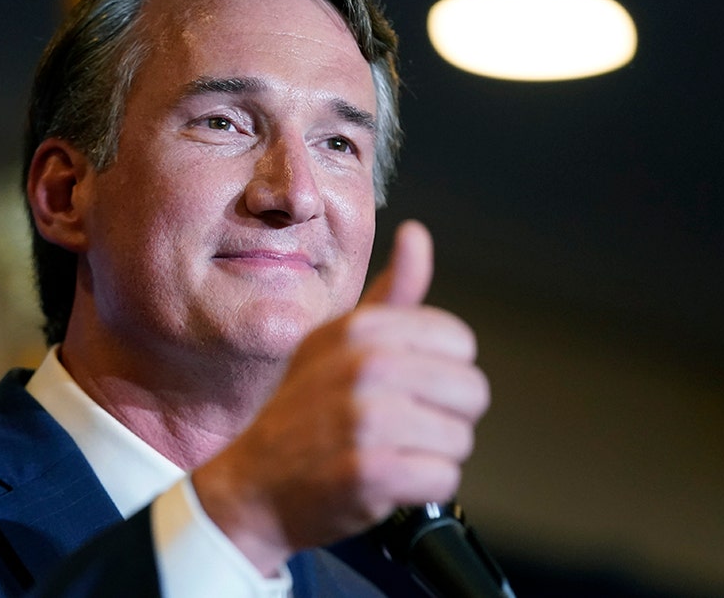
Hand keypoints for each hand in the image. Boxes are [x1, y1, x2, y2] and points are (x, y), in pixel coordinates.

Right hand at [192, 220, 490, 574]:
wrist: (253, 486)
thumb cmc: (302, 413)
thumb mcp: (337, 341)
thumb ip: (390, 293)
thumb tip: (417, 234)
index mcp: (360, 329)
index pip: (458, 341)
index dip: (441, 370)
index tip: (405, 387)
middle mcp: (364, 366)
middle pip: (471, 391)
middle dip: (443, 417)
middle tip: (397, 428)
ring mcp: (366, 420)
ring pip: (459, 439)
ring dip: (430, 456)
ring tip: (386, 452)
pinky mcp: (371, 473)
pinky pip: (442, 479)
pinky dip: (421, 489)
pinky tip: (386, 483)